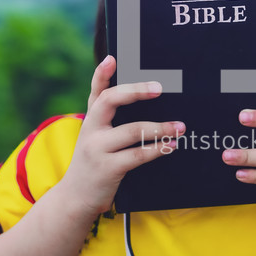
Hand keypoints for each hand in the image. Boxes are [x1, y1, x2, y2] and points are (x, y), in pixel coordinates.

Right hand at [59, 56, 184, 215]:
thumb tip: (143, 98)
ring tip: (180, 126)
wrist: (74, 198)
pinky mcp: (108, 168)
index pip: (96, 90)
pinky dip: (158, 149)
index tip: (112, 58)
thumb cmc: (93, 162)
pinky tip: (171, 146)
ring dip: (160, 127)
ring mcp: (97, 148)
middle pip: (110, 100)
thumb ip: (110, 119)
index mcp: (91, 118)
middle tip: (159, 88)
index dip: (102, 73)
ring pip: (132, 130)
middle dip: (136, 91)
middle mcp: (91, 129)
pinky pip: (138, 155)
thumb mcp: (95, 137)